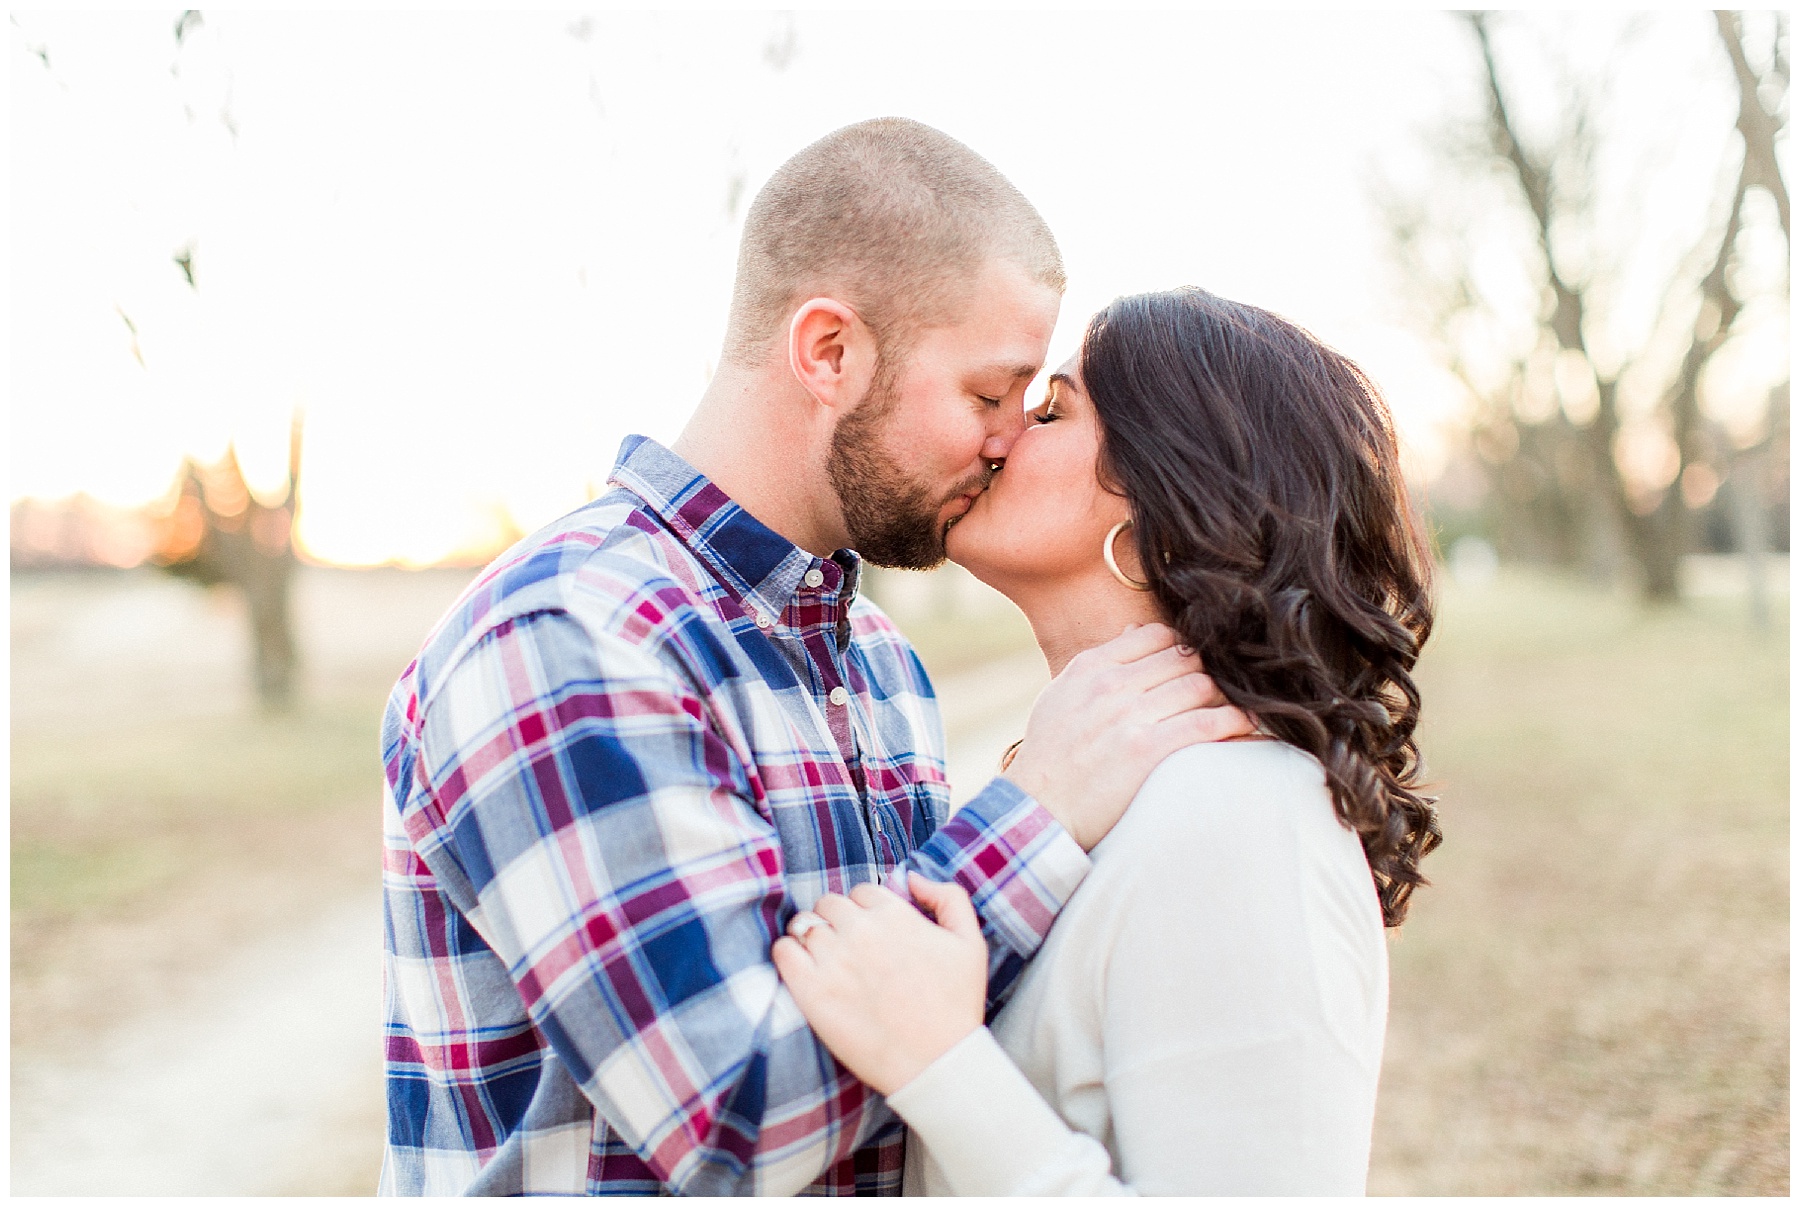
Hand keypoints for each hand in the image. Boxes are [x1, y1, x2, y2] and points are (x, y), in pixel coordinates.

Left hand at [772, 874, 985, 1095]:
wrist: (936, 1064)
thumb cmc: (956, 1005)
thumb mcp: (971, 941)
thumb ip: (948, 897)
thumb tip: (911, 876)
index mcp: (895, 914)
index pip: (862, 891)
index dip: (866, 911)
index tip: (872, 933)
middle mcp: (860, 930)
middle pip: (830, 903)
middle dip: (838, 919)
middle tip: (850, 949)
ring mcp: (832, 958)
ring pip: (805, 924)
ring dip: (813, 936)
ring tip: (828, 962)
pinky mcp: (810, 990)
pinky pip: (783, 951)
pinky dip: (789, 953)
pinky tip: (805, 969)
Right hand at [1004, 622, 1252, 849]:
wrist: (1038, 809)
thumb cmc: (1051, 755)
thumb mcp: (1062, 695)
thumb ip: (1099, 663)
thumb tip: (1134, 630)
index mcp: (1090, 666)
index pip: (1156, 635)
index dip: (1182, 647)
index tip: (1192, 667)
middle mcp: (1110, 684)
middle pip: (1184, 657)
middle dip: (1206, 672)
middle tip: (1220, 692)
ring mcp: (1129, 716)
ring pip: (1201, 686)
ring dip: (1224, 697)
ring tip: (1236, 710)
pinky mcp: (1147, 750)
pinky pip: (1208, 724)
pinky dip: (1235, 722)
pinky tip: (1247, 727)